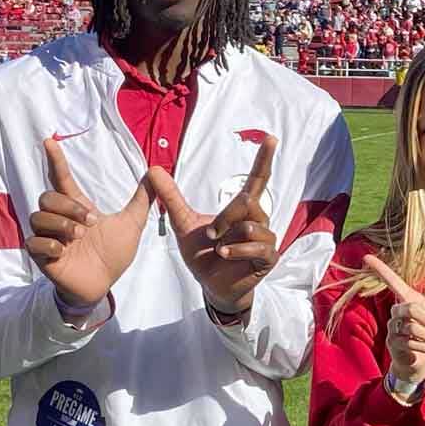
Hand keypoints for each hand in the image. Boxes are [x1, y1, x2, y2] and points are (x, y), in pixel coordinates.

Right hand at [26, 138, 151, 309]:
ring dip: (61, 225)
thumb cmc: (113, 255)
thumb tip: (155, 173)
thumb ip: (142, 200)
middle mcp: (59, 220)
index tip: (50, 141)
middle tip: (88, 223)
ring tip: (78, 237)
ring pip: (38, 217)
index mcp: (77, 208)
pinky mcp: (41, 256)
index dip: (56, 160)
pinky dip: (50, 245)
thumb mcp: (131, 223)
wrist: (104, 284)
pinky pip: (34, 242)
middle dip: (68, 207)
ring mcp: (48, 237)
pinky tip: (64, 252)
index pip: (61, 178)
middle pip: (47, 197)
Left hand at [147, 136, 277, 316]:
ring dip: (229, 236)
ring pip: (252, 225)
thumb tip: (153, 169)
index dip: (263, 159)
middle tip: (210, 233)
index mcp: (242, 210)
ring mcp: (265, 240)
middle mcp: (258, 220)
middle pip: (248, 201)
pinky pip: (258, 247)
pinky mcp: (267, 259)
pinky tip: (224, 253)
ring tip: (217, 247)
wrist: (210, 286)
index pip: (257, 180)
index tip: (270, 139)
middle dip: (226, 216)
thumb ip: (171, 198)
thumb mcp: (183, 224)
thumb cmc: (203, 255)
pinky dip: (236, 250)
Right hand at [364, 255, 424, 386]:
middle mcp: (397, 312)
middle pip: (411, 308)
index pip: (392, 281)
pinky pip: (410, 342)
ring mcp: (392, 327)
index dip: (380, 269)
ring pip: (412, 328)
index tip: (367, 257)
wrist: (424, 360)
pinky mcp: (392, 343)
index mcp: (408, 300)